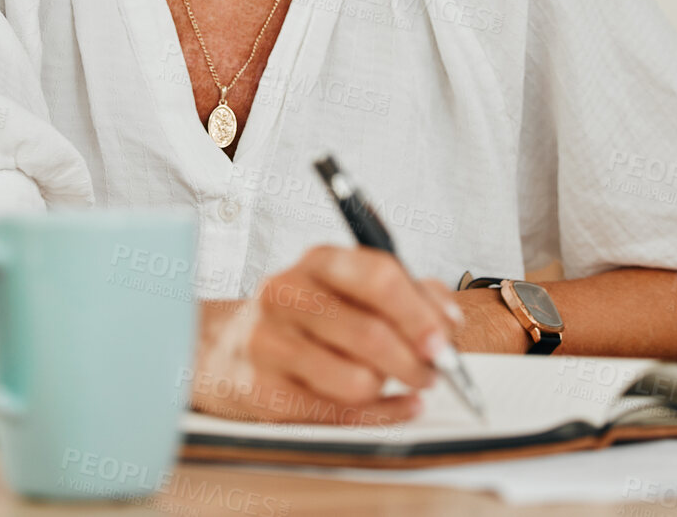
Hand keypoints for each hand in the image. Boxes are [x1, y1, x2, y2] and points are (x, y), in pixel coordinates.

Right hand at [189, 245, 461, 426]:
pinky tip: (394, 406)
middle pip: (369, 332)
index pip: (377, 276)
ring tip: (395, 383)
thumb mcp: (352, 288)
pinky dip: (379, 416)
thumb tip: (447, 320)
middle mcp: (287, 294)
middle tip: (434, 372)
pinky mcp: (262, 391)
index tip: (445, 338)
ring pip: (356, 379)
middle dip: (415, 360)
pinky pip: (337, 415)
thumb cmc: (307, 318)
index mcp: (318, 261)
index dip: (419, 311)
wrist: (228, 347)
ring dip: (390, 389)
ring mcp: (269, 343)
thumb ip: (409, 293)